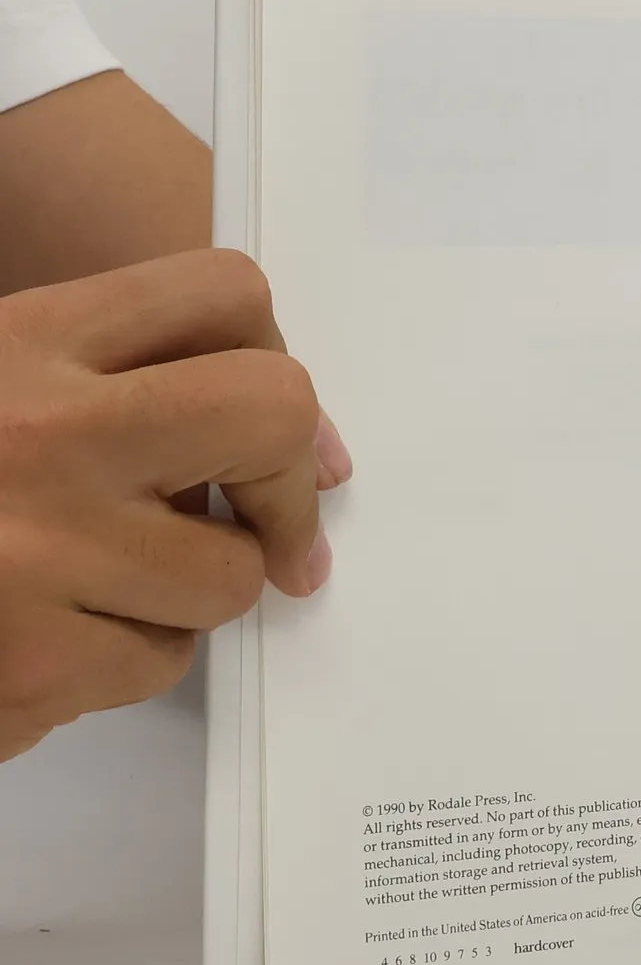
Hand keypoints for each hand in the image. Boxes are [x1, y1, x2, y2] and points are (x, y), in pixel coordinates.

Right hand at [0, 248, 347, 761]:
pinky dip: (114, 660)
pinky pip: (149, 666)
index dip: (276, 356)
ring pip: (223, 577)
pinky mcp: (29, 671)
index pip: (224, 293)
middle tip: (274, 526)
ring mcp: (37, 560)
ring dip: (185, 591)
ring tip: (98, 582)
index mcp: (17, 342)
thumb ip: (100, 375)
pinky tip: (39, 634)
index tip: (284, 427)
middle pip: (271, 417)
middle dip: (286, 481)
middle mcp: (40, 438)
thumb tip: (289, 434)